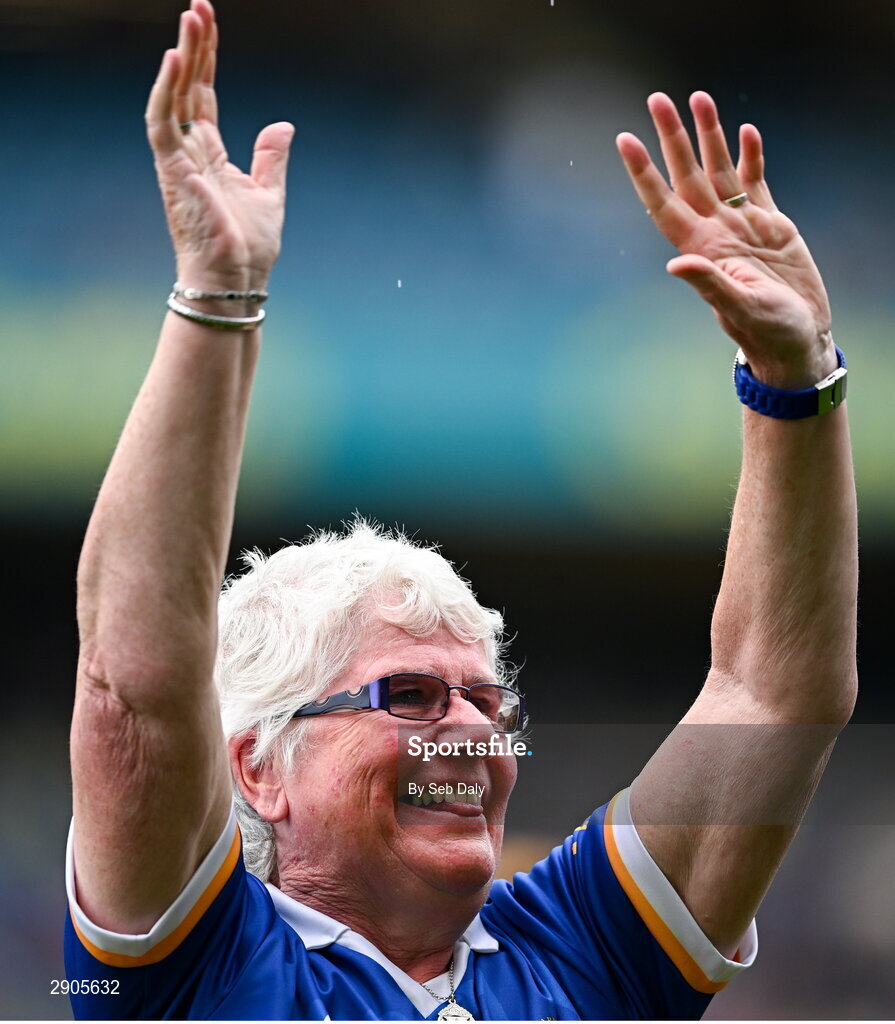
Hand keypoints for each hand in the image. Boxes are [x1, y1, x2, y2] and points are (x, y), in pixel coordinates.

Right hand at [145, 0, 293, 291]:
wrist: (237, 278)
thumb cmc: (249, 247)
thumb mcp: (269, 193)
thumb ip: (270, 157)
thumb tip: (282, 124)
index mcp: (212, 154)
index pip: (204, 94)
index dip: (207, 58)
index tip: (209, 21)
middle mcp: (191, 151)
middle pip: (188, 86)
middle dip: (194, 45)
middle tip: (197, 4)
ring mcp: (179, 160)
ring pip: (174, 95)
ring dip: (182, 55)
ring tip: (190, 16)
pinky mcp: (172, 170)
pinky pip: (162, 121)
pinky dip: (166, 89)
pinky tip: (176, 58)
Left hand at [617, 92, 834, 387]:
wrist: (798, 338)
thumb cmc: (767, 332)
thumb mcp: (739, 308)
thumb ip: (709, 282)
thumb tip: (677, 263)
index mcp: (701, 248)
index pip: (663, 203)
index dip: (643, 173)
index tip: (625, 140)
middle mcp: (715, 231)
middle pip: (687, 175)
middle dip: (672, 138)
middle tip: (656, 99)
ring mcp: (741, 225)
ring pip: (719, 170)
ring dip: (709, 136)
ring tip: (699, 98)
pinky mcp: (770, 225)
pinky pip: (755, 182)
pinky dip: (751, 157)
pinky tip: (746, 132)